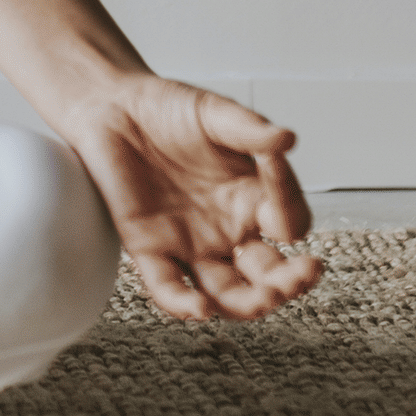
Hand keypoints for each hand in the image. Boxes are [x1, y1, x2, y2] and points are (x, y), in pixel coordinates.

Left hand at [53, 76, 320, 321]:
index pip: (289, 222)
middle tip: (303, 275)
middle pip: (268, 274)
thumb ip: (249, 129)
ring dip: (249, 304)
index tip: (277, 173)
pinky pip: (169, 288)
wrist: (112, 107)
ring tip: (262, 299)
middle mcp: (228, 230)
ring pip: (228, 294)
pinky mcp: (149, 250)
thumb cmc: (169, 110)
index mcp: (252, 198)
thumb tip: (286, 139)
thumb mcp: (215, 114)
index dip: (291, 208)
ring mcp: (191, 245)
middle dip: (289, 282)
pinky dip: (184, 303)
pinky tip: (200, 307)